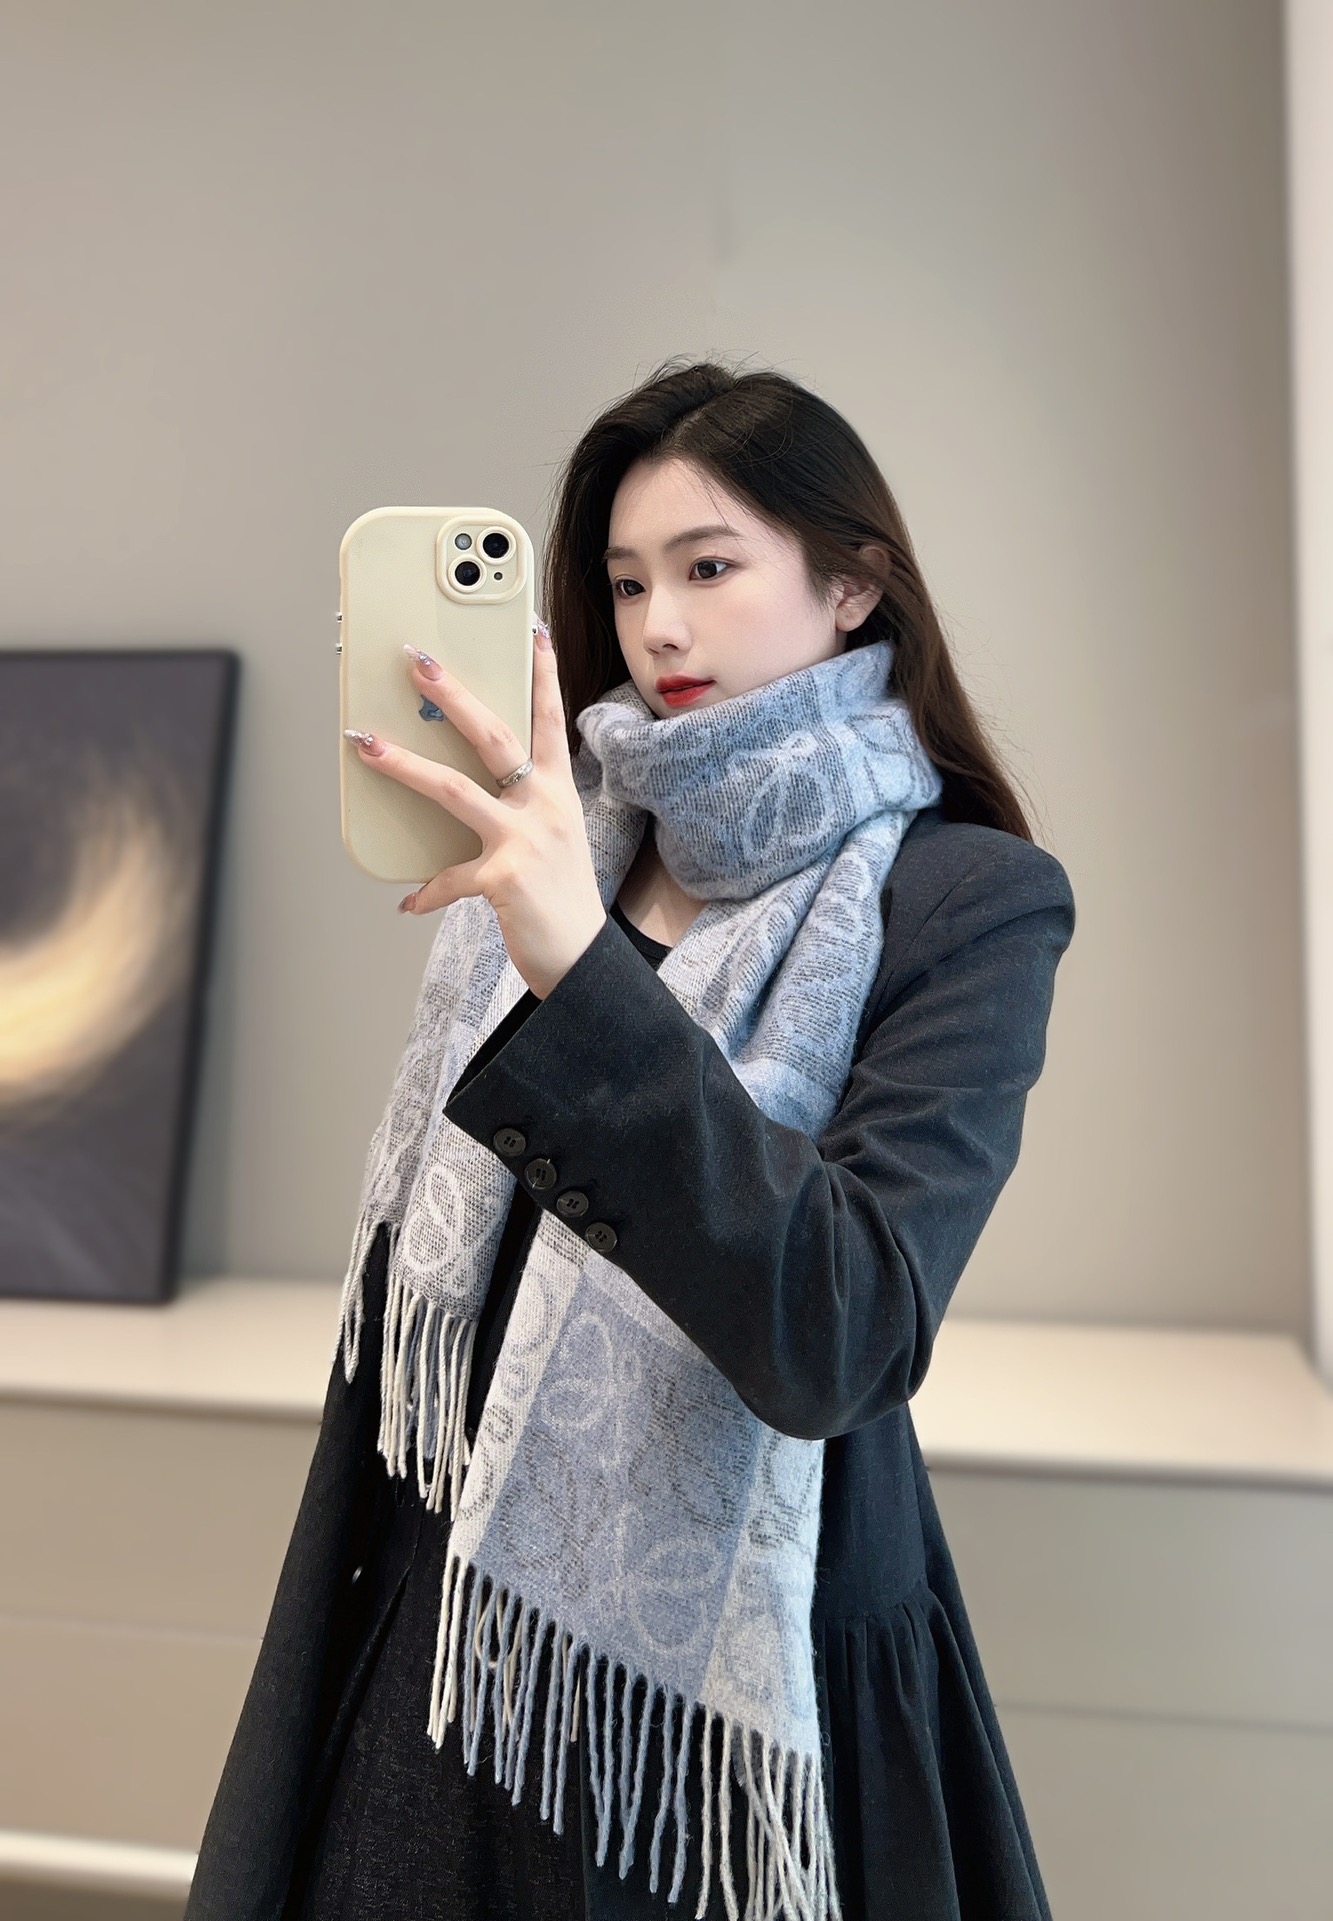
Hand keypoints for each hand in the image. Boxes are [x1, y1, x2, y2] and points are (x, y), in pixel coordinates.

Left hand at [344, 624, 607, 998]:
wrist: (584, 958)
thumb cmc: (562, 896)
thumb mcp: (554, 838)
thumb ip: (520, 807)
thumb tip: (465, 785)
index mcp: (558, 791)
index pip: (549, 718)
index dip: (541, 673)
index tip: (532, 630)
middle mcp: (545, 807)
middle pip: (494, 736)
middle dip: (453, 694)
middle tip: (418, 661)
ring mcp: (524, 840)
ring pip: (455, 788)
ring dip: (405, 764)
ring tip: (367, 744)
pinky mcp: (503, 878)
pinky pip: (449, 876)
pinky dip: (426, 891)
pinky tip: (408, 901)